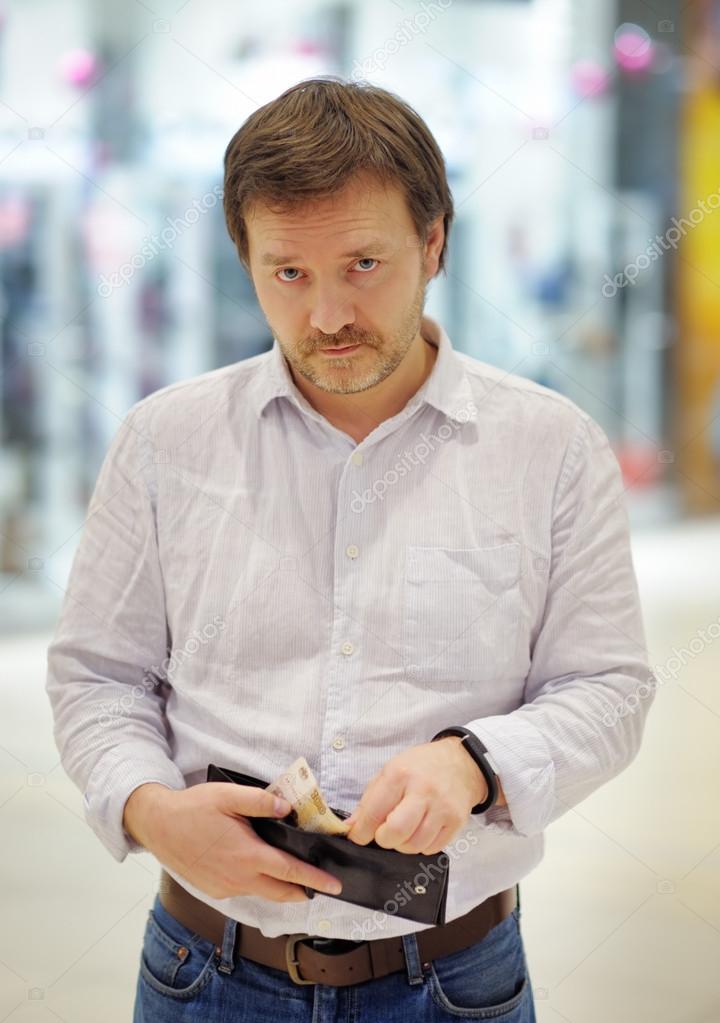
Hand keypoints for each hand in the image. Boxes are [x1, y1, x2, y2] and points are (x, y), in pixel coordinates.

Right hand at [122, 782, 342, 901]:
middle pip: (280, 892)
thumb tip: (286, 809)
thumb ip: (260, 801)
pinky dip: (258, 884)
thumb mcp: (227, 795)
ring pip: (262, 892)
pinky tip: (259, 868)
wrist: (157, 825)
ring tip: (294, 875)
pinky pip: (244, 890)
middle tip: (321, 885)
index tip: (334, 886)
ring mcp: (225, 887)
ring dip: (280, 887)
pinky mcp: (214, 890)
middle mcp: (238, 878)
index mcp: (246, 855)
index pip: (290, 872)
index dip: (314, 880)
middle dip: (303, 891)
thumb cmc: (192, 808)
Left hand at [343, 737, 487, 854]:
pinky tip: (420, 830)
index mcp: (400, 775)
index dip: (361, 831)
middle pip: (396, 831)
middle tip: (383, 834)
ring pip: (414, 845)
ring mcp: (442, 807)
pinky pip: (432, 848)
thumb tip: (351, 827)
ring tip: (403, 831)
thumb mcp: (390, 771)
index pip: (374, 812)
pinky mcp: (456, 821)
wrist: (460, 764)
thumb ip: (369, 800)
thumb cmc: (419, 767)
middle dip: (383, 840)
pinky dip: (421, 845)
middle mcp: (423, 790)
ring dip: (402, 844)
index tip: (358, 836)